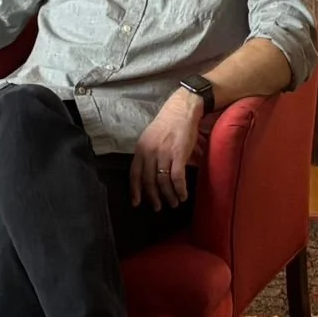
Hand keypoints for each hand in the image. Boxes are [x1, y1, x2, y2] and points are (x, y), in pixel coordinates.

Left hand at [130, 89, 205, 209]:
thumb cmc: (169, 123)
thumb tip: (154, 174)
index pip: (134, 174)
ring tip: (174, 203)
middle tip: (158, 207)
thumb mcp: (152, 137)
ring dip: (168, 196)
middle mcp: (149, 152)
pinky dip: (180, 189)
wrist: (182, 109)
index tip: (136, 203)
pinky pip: (177, 178)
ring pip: (163, 182)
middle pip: (148, 181)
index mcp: (141, 148)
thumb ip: (150, 154)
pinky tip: (183, 195)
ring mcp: (163, 154)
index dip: (135, 190)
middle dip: (153, 197)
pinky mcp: (178, 154)